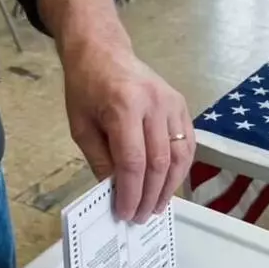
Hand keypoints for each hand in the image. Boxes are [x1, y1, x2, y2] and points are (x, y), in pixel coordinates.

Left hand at [64, 41, 194, 222]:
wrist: (103, 51)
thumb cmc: (87, 87)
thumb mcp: (81, 126)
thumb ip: (100, 160)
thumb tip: (117, 193)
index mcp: (123, 106)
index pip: (133, 161)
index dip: (131, 192)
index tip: (125, 212)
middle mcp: (153, 103)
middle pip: (159, 161)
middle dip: (150, 195)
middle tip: (141, 216)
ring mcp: (171, 102)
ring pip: (179, 155)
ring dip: (170, 186)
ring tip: (158, 206)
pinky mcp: (180, 103)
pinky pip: (187, 142)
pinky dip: (181, 167)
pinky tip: (170, 184)